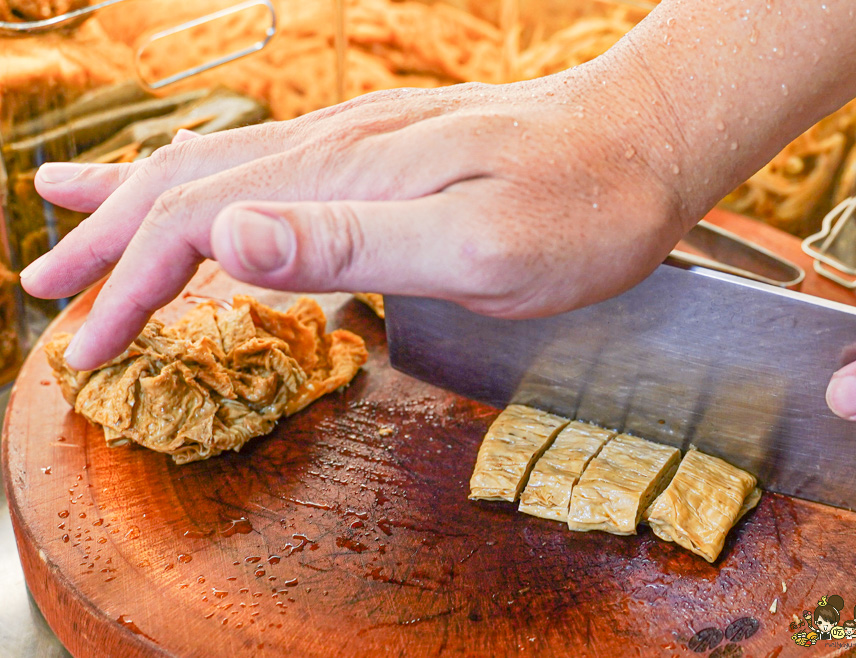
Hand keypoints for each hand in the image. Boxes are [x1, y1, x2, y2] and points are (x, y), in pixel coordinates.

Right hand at [20, 54, 694, 369]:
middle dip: (107, 241)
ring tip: (73, 211)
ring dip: (138, 200)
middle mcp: (332, 147)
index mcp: (340, 176)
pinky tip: (203, 194)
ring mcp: (355, 144)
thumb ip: (354, 243)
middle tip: (40, 282)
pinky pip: (266, 165)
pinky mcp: (380, 154)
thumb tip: (227, 236)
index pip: (197, 227)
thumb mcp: (478, 246)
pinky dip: (205, 185)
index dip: (131, 290)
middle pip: (185, 187)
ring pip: (217, 164)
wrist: (639, 144)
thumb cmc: (577, 209)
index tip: (86, 349)